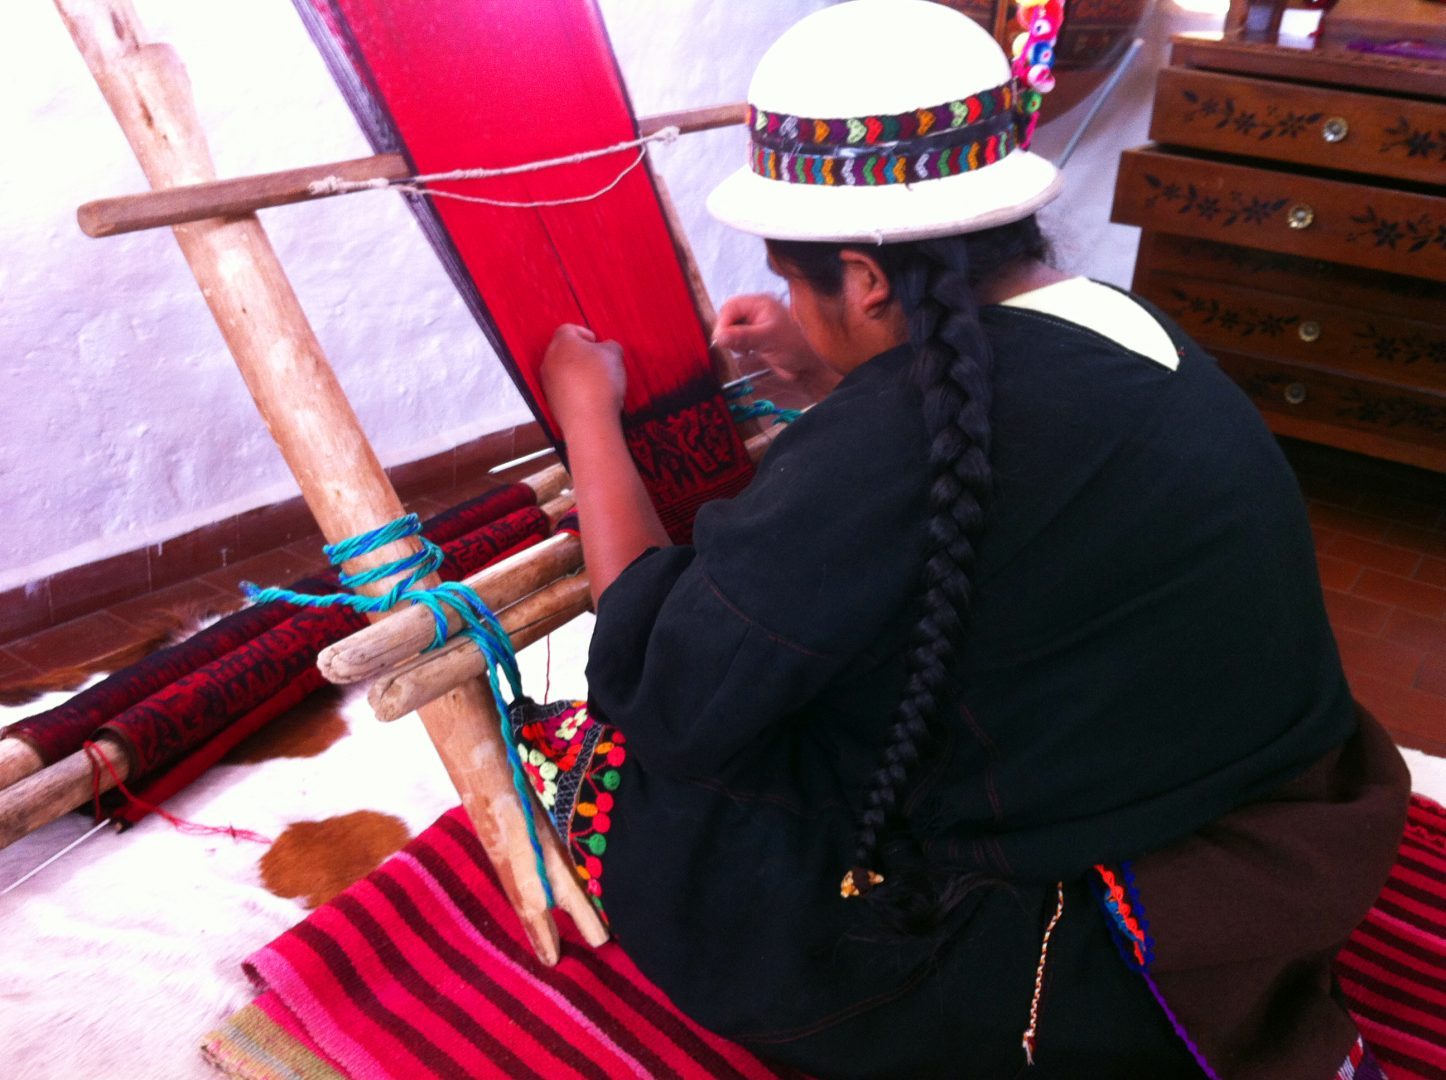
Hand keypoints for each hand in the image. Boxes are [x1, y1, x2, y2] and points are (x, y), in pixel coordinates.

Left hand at [540, 324, 625, 433]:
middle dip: (581, 354)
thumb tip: (607, 348)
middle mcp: (549, 360)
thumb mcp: (615, 354)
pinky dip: (575, 390)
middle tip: (599, 362)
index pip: (569, 328)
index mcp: (562, 342)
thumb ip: (610, 345)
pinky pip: (563, 390)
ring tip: (597, 382)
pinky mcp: (551, 401)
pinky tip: (591, 397)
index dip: (585, 333)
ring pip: (562, 371)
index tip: (596, 343)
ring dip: (577, 373)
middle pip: (564, 350)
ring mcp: (548, 382)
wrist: (589, 419)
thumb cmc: (599, 383)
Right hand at [713, 294, 830, 391]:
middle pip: (728, 316)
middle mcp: (755, 310)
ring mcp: (754, 324)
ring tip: (743, 350)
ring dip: (731, 340)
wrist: (806, 365)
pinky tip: (746, 352)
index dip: (723, 322)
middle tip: (730, 346)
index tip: (720, 339)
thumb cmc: (794, 348)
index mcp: (760, 303)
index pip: (731, 307)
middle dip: (726, 331)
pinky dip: (736, 346)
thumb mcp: (768, 340)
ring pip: (730, 328)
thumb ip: (743, 337)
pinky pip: (736, 338)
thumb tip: (719, 336)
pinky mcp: (753, 337)